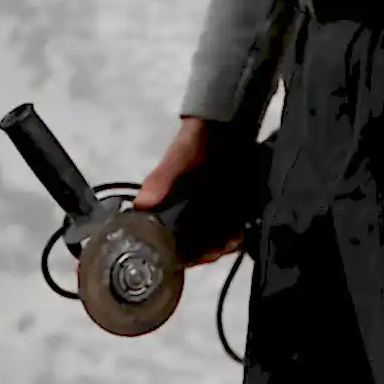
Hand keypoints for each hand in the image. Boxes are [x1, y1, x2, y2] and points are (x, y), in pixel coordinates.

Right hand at [133, 117, 244, 265]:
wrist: (226, 124)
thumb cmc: (194, 141)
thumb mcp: (176, 159)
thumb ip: (160, 179)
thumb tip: (142, 204)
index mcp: (168, 205)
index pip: (165, 238)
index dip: (175, 253)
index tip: (188, 259)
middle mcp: (187, 212)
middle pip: (192, 244)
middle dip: (203, 253)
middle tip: (215, 252)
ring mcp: (210, 211)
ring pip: (213, 240)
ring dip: (221, 247)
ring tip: (231, 243)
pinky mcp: (232, 207)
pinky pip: (233, 228)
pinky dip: (237, 236)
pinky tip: (242, 236)